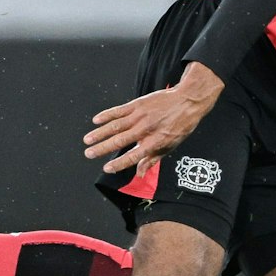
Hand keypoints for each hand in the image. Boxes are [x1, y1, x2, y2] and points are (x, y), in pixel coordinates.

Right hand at [84, 63, 222, 173]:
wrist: (188, 101)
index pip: (134, 156)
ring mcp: (140, 115)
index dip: (119, 163)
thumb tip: (139, 174)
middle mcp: (146, 129)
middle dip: (102, 148)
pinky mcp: (137, 104)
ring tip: (87, 140)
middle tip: (88, 154)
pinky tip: (95, 120)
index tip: (106, 168)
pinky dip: (107, 115)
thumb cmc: (180, 126)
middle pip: (120, 140)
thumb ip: (152, 160)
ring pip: (116, 125)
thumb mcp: (171, 146)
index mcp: (155, 142)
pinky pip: (119, 110)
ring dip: (100, 133)